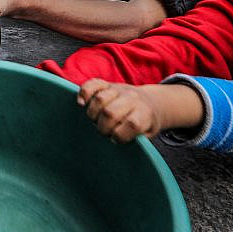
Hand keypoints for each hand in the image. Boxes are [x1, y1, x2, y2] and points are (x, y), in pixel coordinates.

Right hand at [78, 80, 203, 142]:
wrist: (150, 102)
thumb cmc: (145, 122)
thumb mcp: (147, 134)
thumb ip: (137, 140)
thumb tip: (119, 147)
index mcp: (144, 113)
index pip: (131, 124)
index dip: (120, 135)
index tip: (116, 140)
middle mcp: (132, 98)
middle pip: (110, 112)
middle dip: (103, 127)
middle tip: (105, 131)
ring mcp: (118, 89)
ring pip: (99, 99)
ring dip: (93, 114)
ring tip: (96, 120)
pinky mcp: (107, 84)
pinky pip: (92, 84)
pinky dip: (84, 93)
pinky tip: (82, 103)